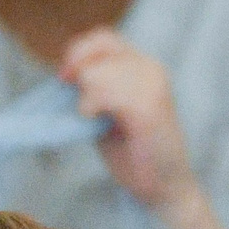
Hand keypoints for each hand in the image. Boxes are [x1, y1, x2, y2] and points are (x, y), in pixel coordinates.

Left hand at [58, 28, 228, 228]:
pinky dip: (91, 105)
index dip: (78, 53)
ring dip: (86, 96)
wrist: (165, 190)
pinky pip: (105, 90)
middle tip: (72, 96)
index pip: (103, 38)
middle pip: (99, 47)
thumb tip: (67, 74)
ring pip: (97, 71)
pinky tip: (96, 122)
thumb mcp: (108, 114)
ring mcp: (152, 84)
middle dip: (78, 72)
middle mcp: (151, 69)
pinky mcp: (148, 105)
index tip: (64, 79)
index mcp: (144, 68)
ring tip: (95, 119)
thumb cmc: (136, 156)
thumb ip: (95, 90)